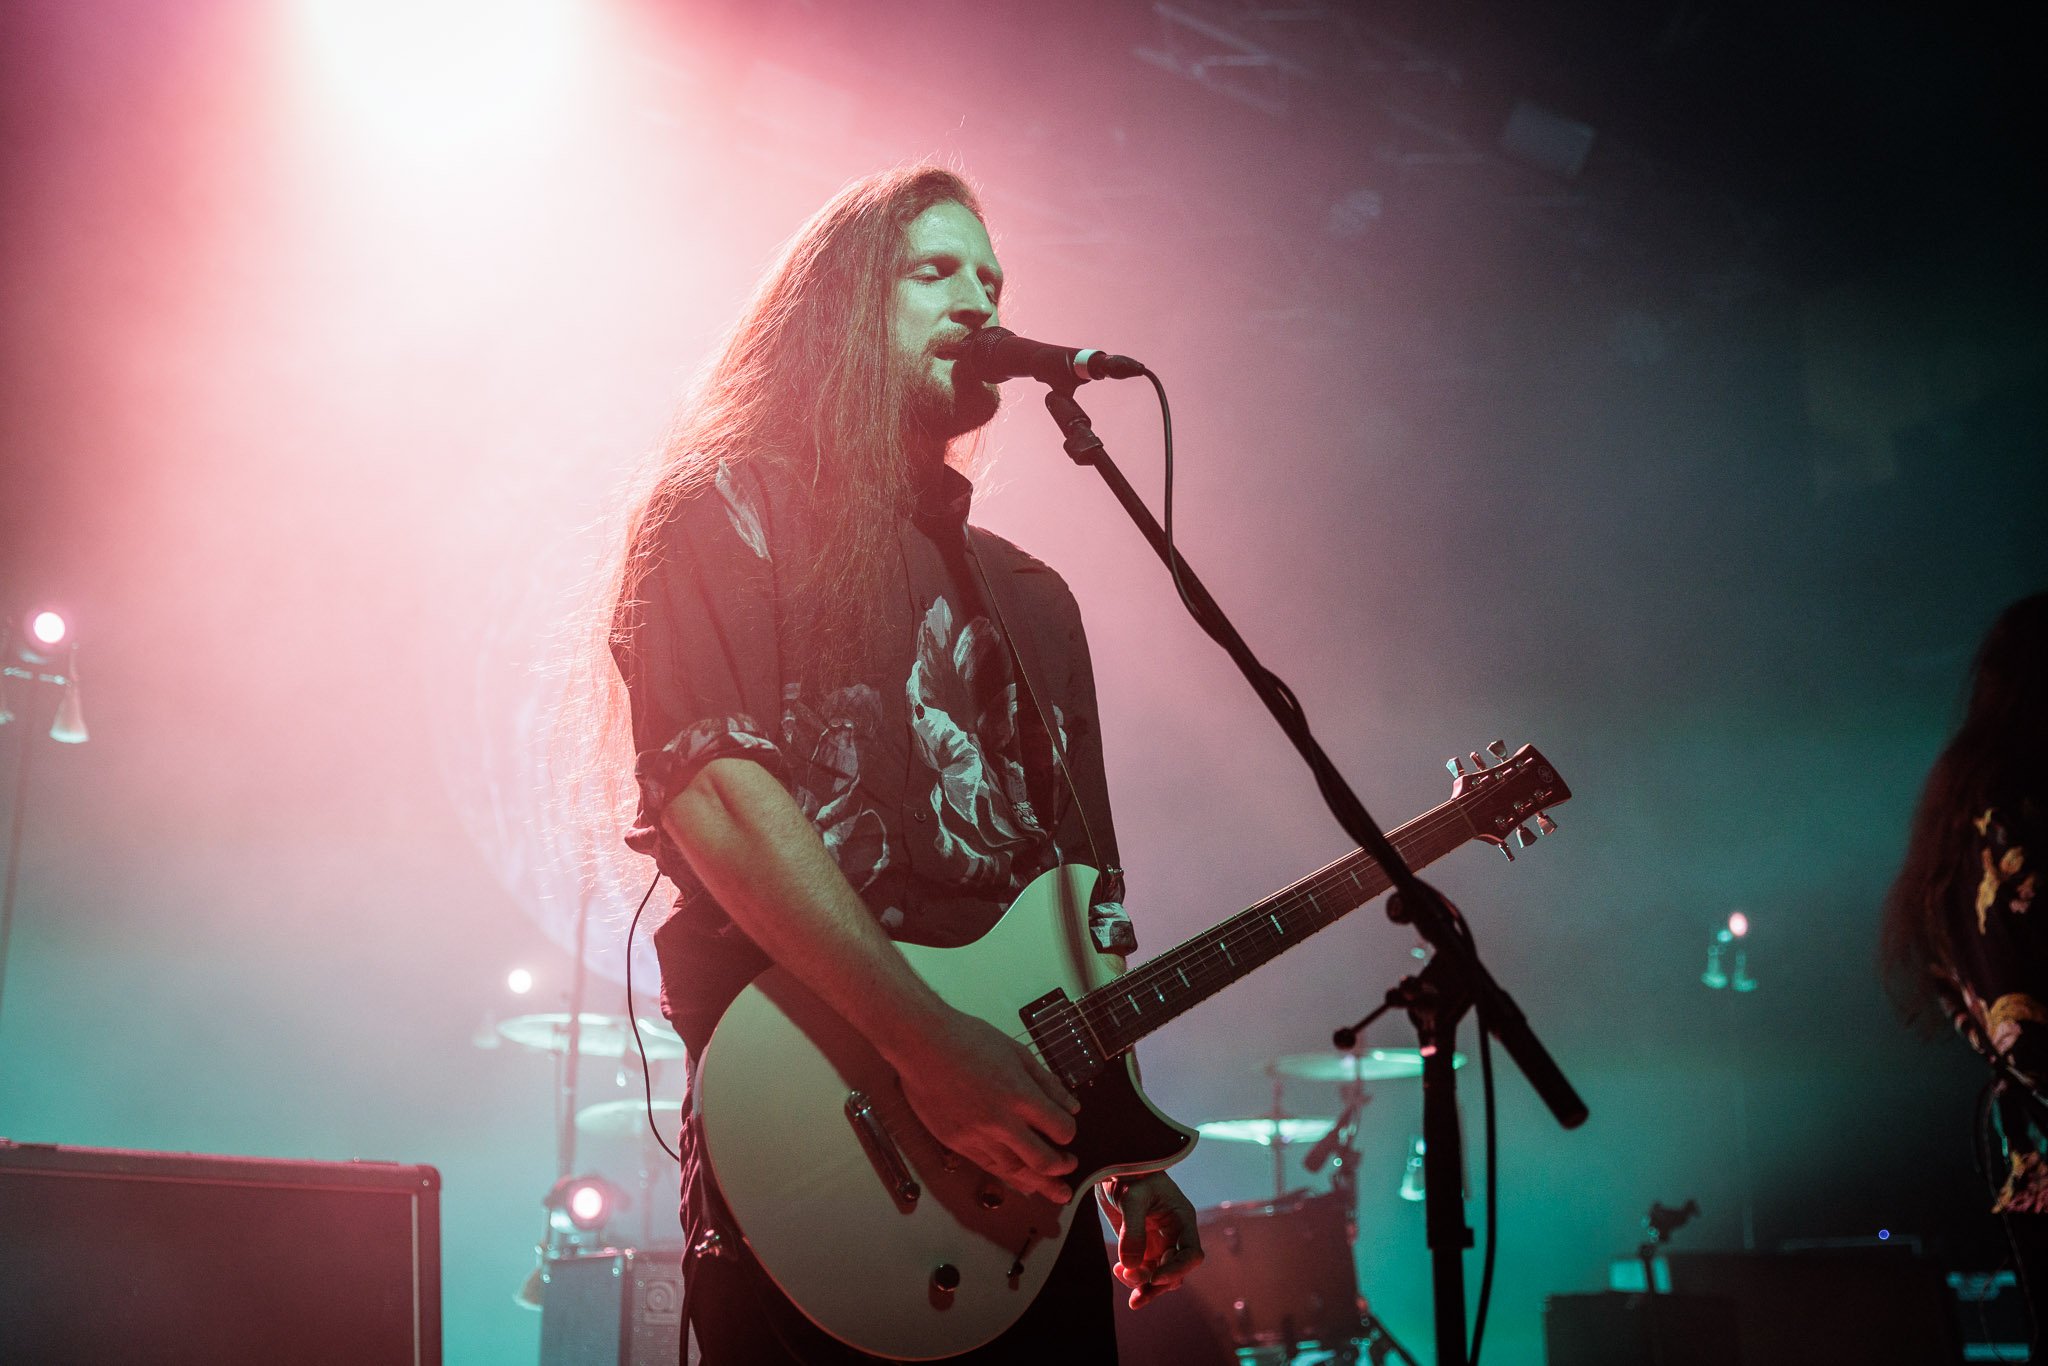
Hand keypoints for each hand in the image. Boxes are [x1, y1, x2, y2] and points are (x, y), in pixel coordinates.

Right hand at [889, 1009, 1080, 1203]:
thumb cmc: (970, 1040)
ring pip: (1014, 1170)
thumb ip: (1046, 1082)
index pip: (1059, 1127)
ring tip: (1055, 1191)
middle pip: (1042, 1159)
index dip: (1069, 1131)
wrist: (922, 1046)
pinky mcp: (956, 1142)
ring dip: (1040, 1183)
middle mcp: (1001, 1121)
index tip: (1068, 1130)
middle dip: (1062, 1167)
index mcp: (1019, 1094)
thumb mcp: (1016, 1052)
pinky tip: (1021, 1181)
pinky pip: (988, 1166)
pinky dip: (1008, 1176)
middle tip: (1070, 1166)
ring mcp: (976, 1135)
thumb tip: (1071, 1106)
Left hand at [1098, 1171, 1202, 1307]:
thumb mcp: (1131, 1196)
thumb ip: (1132, 1230)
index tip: (1155, 1277)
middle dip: (1157, 1285)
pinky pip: (1142, 1269)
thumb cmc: (1129, 1172)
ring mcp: (1158, 1241)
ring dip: (1143, 1284)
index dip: (1177, 1270)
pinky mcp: (1141, 1245)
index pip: (1191, 1253)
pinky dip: (1132, 1276)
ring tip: (1122, 1276)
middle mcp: (1174, 1234)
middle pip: (1175, 1272)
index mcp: (1181, 1219)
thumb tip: (1132, 1266)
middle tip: (1136, 1298)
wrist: (1112, 1162)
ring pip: (1158, 1275)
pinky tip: (1119, 1271)